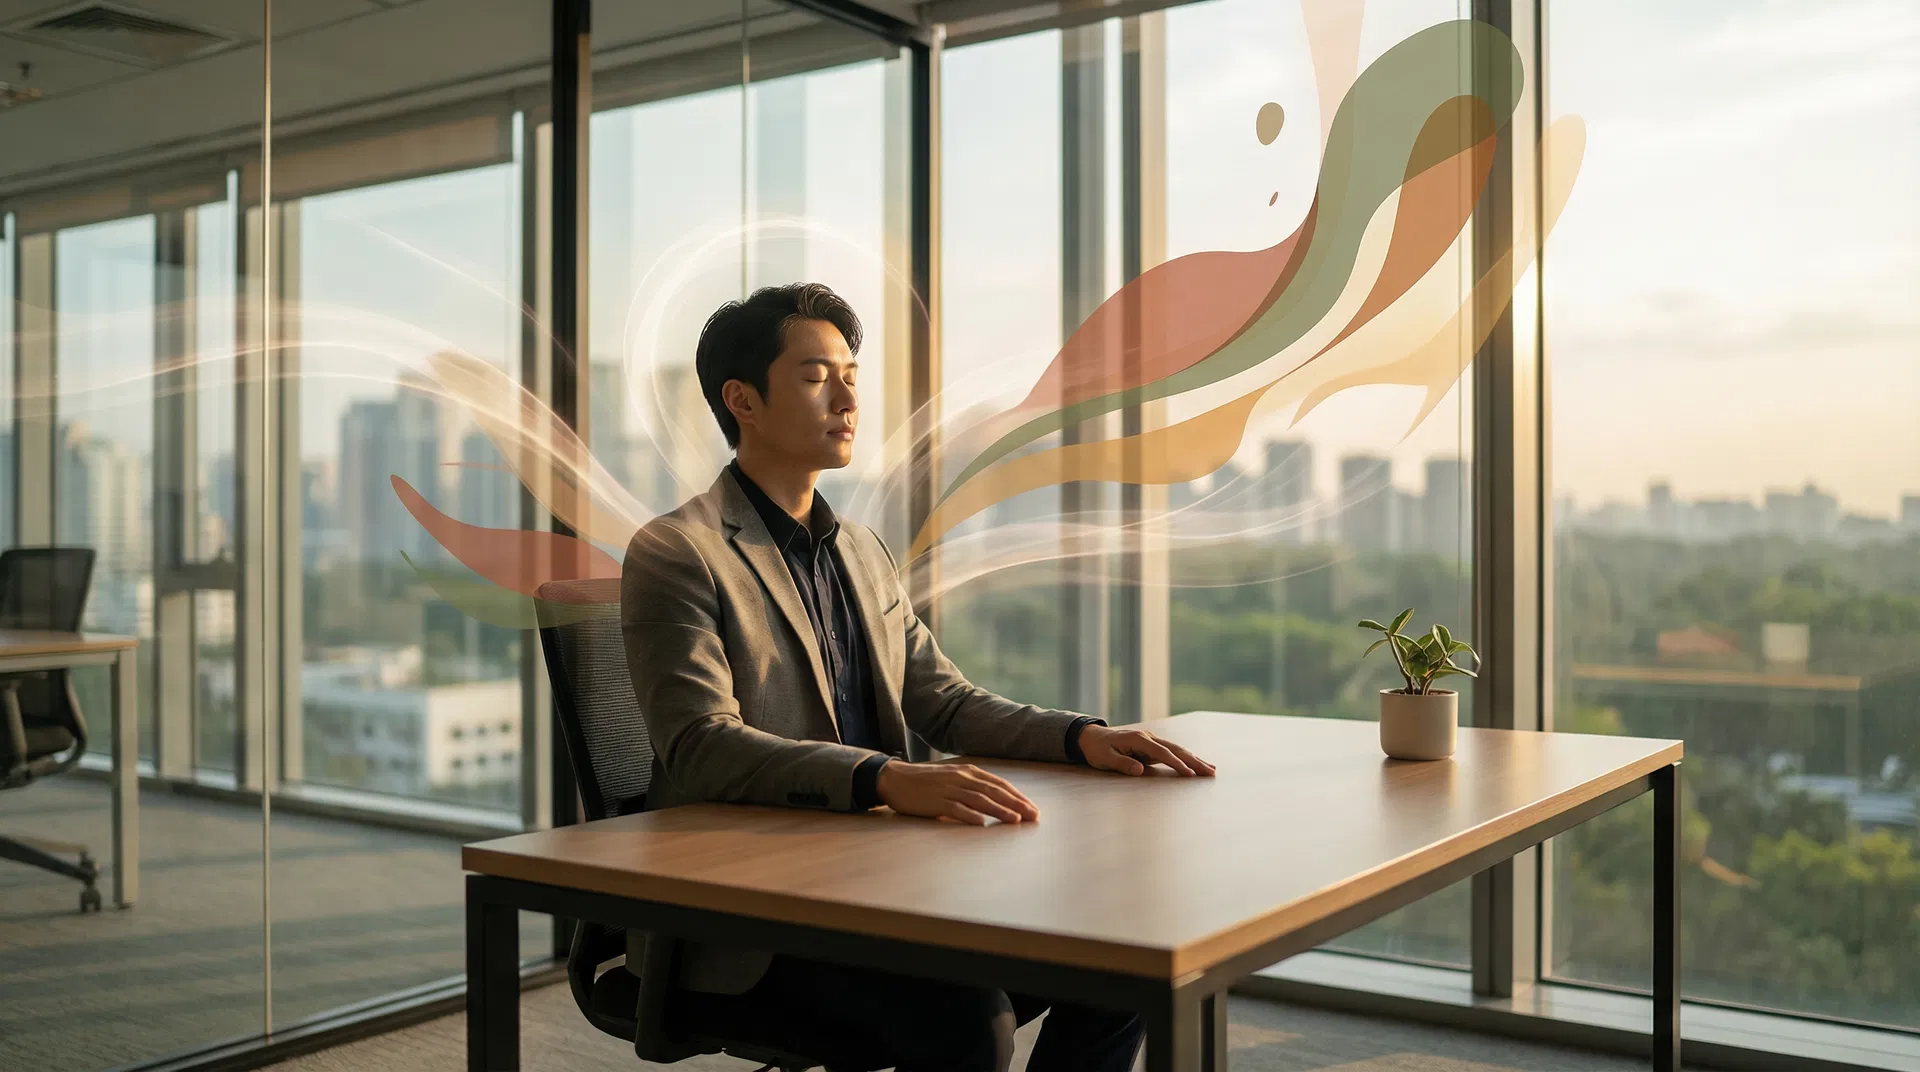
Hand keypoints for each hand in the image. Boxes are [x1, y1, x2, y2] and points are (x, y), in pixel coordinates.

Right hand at [874, 760, 1040, 825]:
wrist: (895, 779)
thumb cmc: (926, 782)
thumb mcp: (953, 778)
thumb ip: (972, 787)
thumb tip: (994, 801)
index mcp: (968, 772)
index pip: (999, 784)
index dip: (1017, 796)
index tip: (1032, 808)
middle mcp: (962, 778)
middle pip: (994, 791)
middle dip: (1016, 804)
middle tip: (1033, 816)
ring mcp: (949, 789)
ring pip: (980, 800)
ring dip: (1000, 810)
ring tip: (1016, 820)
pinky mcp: (936, 802)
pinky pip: (956, 809)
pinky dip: (971, 816)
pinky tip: (983, 823)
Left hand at [1078, 725, 1216, 776]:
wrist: (1092, 737)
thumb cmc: (1097, 750)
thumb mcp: (1105, 759)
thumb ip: (1122, 764)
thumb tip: (1140, 770)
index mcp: (1138, 739)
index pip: (1162, 753)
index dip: (1176, 763)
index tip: (1189, 774)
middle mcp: (1148, 737)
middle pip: (1176, 749)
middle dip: (1194, 761)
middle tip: (1211, 772)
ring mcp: (1151, 740)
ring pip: (1177, 749)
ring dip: (1194, 759)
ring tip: (1211, 769)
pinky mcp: (1152, 745)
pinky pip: (1172, 752)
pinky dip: (1186, 758)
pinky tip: (1196, 763)